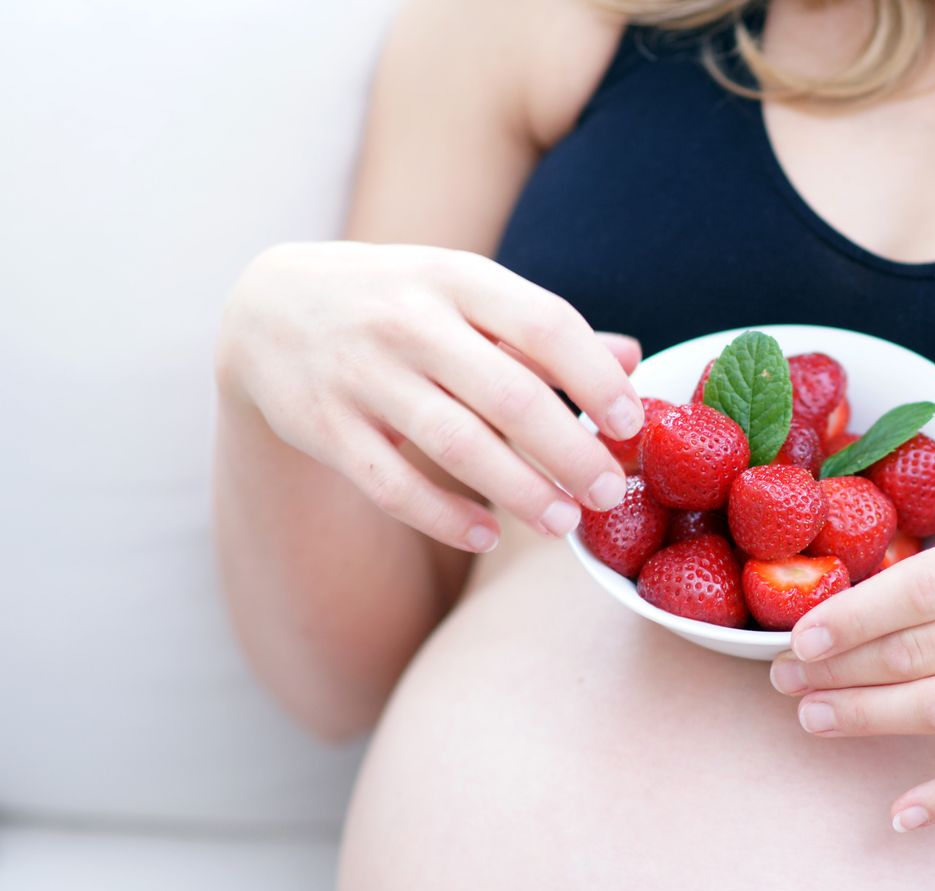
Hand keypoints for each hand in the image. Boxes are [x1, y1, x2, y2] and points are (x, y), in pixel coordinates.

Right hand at [216, 241, 644, 551]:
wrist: (270, 307)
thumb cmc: (398, 303)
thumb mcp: (465, 294)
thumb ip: (543, 331)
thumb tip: (633, 358)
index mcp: (456, 278)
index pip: (544, 324)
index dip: (595, 379)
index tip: (631, 425)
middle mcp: (408, 320)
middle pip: (510, 396)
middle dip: (570, 453)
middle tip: (610, 494)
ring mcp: (361, 374)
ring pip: (456, 445)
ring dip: (521, 492)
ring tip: (565, 523)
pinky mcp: (324, 427)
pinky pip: (394, 485)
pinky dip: (446, 517)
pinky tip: (490, 537)